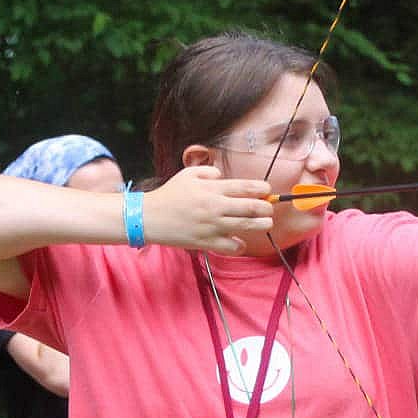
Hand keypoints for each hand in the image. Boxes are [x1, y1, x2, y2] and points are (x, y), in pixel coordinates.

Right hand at [141, 167, 275, 254]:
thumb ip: (209, 171)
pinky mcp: (207, 242)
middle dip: (266, 207)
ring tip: (264, 223)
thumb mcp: (188, 174)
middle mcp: (215, 207)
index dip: (262, 188)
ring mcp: (212, 226)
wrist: (150, 217)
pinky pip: (232, 247)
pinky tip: (239, 241)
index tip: (266, 190)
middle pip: (252, 207)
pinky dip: (240, 245)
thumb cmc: (170, 195)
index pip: (245, 186)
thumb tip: (223, 176)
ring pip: (247, 226)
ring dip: (261, 225)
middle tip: (268, 208)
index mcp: (212, 189)